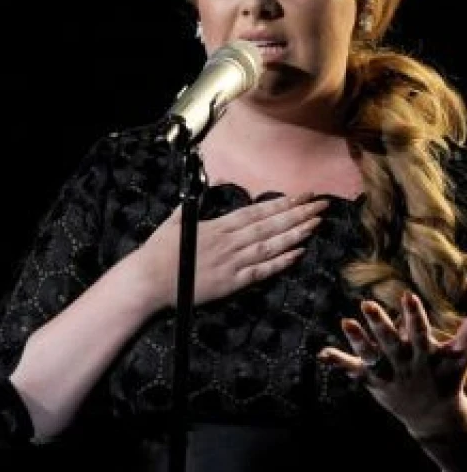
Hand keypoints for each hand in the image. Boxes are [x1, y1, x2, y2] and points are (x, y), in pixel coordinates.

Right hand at [142, 192, 326, 307]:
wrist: (150, 281)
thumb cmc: (159, 252)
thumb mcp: (174, 222)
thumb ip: (192, 205)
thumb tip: (203, 187)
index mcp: (216, 226)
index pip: (256, 212)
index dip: (281, 204)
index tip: (301, 196)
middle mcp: (228, 242)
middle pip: (269, 226)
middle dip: (297, 214)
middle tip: (321, 205)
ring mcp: (232, 263)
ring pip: (270, 246)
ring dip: (295, 235)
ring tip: (316, 224)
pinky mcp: (231, 283)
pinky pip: (261, 271)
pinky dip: (281, 262)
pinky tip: (298, 254)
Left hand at [318, 292, 466, 437]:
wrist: (433, 417)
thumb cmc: (445, 379)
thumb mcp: (457, 361)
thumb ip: (466, 338)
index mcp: (424, 355)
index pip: (420, 332)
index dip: (414, 315)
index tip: (407, 295)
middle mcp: (403, 362)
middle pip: (390, 341)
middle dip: (380, 323)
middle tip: (367, 303)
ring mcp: (387, 372)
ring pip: (371, 355)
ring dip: (358, 339)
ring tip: (345, 322)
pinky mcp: (372, 379)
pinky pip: (352, 369)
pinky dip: (337, 361)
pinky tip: (321, 353)